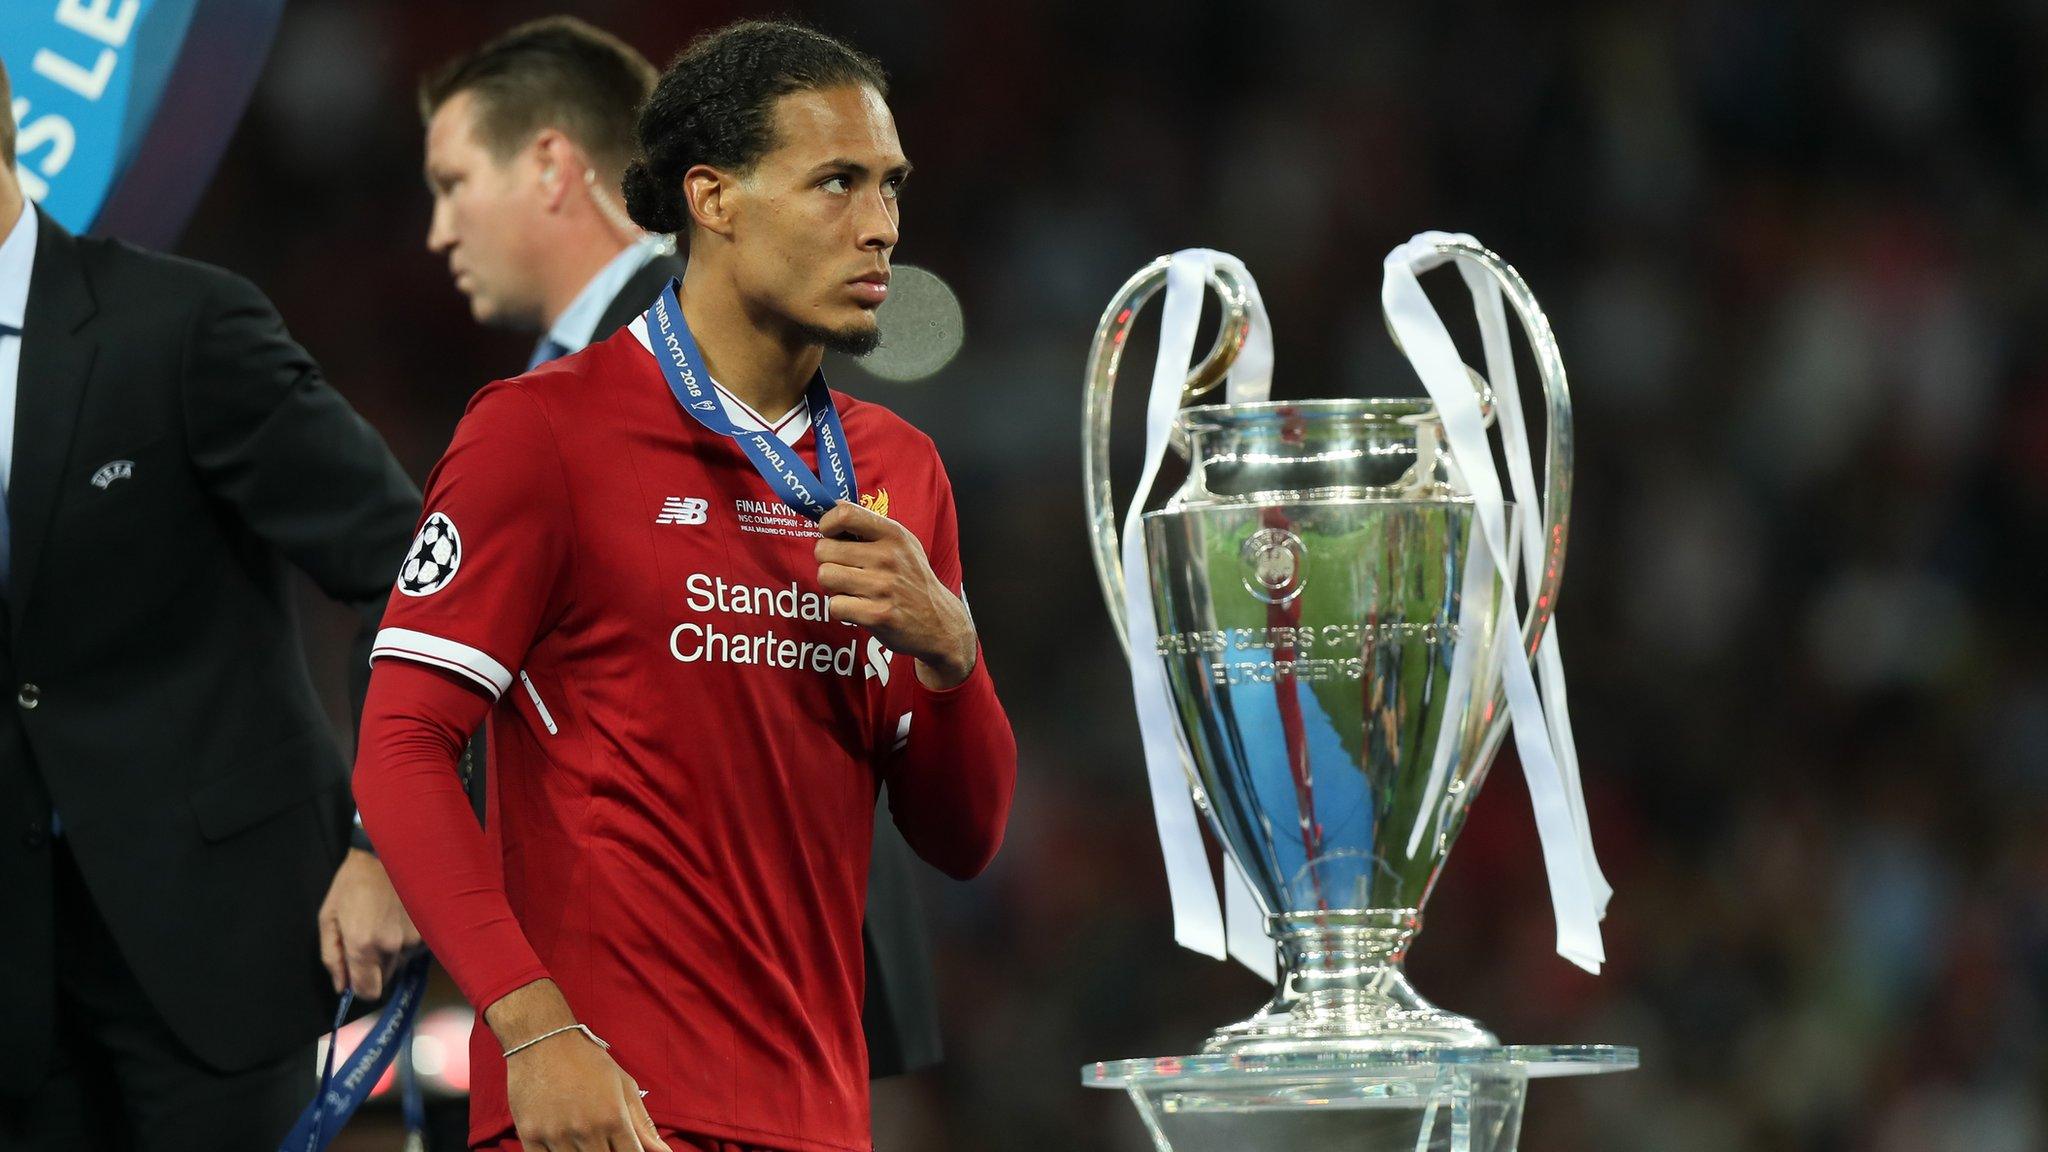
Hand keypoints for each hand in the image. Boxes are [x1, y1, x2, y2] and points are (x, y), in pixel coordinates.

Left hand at [317, 848, 421, 1000]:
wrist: (388, 852)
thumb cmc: (352, 883)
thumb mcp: (329, 917)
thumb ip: (332, 957)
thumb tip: (341, 987)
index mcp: (362, 945)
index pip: (367, 991)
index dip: (360, 987)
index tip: (357, 976)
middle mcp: (392, 947)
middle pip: (386, 978)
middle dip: (376, 966)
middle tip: (370, 939)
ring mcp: (414, 938)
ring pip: (401, 962)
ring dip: (393, 951)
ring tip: (386, 922)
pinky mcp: (428, 929)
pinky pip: (415, 948)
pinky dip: (408, 939)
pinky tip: (401, 917)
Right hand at [488, 980, 672, 1151]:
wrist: (542, 1040)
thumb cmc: (587, 1060)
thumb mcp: (623, 1085)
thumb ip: (643, 1124)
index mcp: (613, 1117)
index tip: (623, 1148)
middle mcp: (586, 1129)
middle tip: (601, 1137)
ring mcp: (556, 1135)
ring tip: (582, 1136)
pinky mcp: (529, 1135)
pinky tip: (561, 1142)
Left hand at [815, 501, 976, 688]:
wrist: (938, 622)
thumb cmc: (913, 579)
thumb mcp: (903, 544)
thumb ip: (870, 525)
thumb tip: (833, 507)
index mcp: (893, 534)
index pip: (845, 514)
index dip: (827, 524)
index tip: (830, 535)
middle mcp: (888, 557)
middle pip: (824, 549)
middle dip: (828, 561)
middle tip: (845, 570)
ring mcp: (883, 586)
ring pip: (825, 576)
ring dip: (833, 586)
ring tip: (851, 589)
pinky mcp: (877, 615)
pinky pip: (834, 605)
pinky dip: (841, 609)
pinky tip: (858, 608)